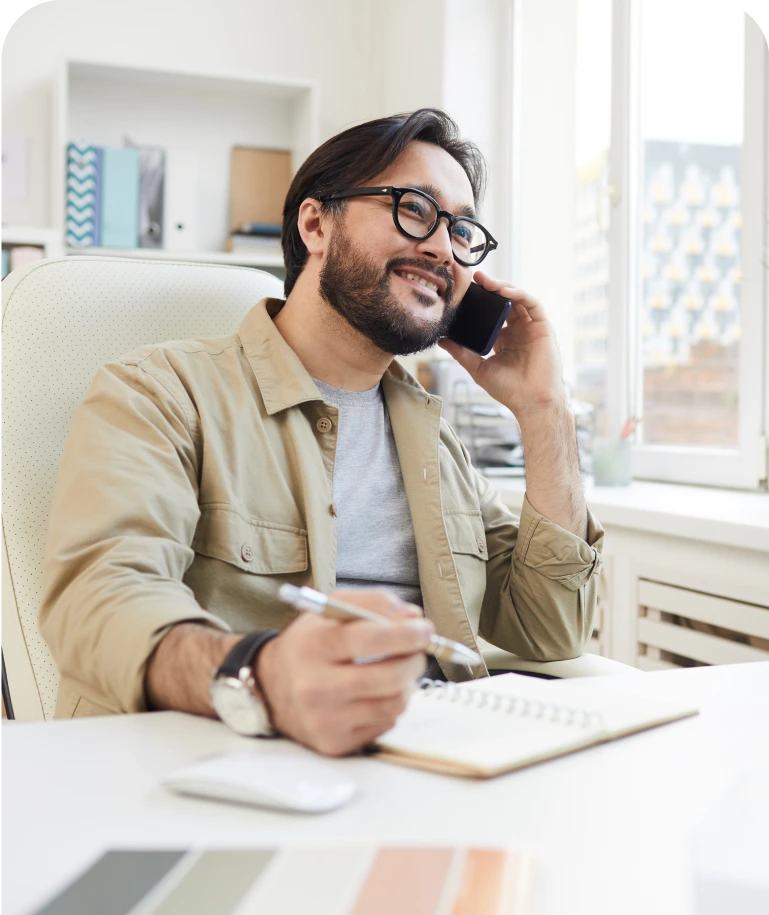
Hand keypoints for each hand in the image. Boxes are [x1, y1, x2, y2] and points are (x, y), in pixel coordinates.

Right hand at [255, 590, 433, 755]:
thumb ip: (373, 603)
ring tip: (396, 671)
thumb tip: (413, 617)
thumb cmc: (308, 643)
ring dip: (406, 685)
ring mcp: (324, 719)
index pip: (369, 639)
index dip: (406, 634)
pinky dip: (389, 705)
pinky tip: (376, 693)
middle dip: (414, 661)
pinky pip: (384, 724)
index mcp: (314, 646)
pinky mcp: (334, 743)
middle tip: (418, 651)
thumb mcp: (331, 610)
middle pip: (388, 677)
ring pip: (393, 704)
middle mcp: (315, 685)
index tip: (424, 629)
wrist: (270, 687)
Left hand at [439, 270, 566, 417]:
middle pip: (504, 302)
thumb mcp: (478, 368)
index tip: (465, 291)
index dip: (480, 301)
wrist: (531, 402)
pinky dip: (519, 294)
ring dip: (503, 287)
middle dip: (491, 288)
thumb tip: (441, 340)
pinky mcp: (544, 327)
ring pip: (518, 298)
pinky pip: (533, 304)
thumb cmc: (509, 390)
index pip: (491, 313)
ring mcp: (531, 328)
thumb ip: (460, 353)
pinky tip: (504, 291)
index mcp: (504, 339)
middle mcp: (518, 331)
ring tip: (487, 282)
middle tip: (475, 278)